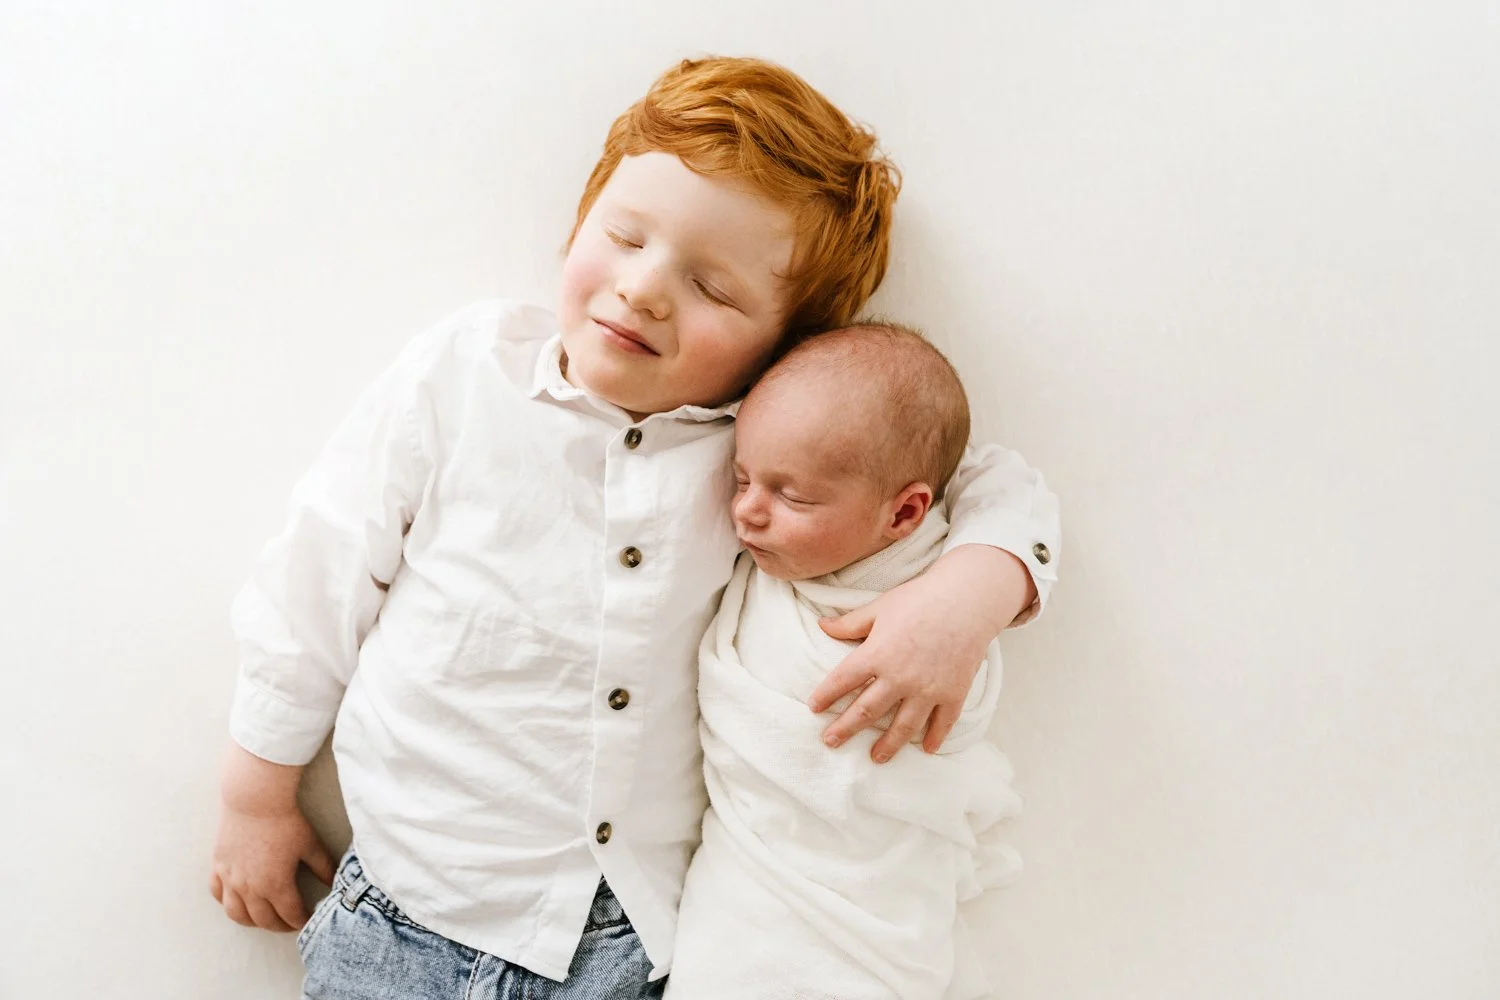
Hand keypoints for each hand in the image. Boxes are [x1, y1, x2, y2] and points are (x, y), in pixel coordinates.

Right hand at [210, 801, 334, 930]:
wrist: (255, 799)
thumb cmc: (285, 821)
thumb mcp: (310, 845)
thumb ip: (324, 867)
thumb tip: (337, 883)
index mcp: (276, 885)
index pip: (290, 915)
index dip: (301, 921)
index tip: (308, 920)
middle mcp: (250, 888)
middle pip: (264, 920)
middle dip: (279, 926)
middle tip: (289, 923)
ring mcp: (231, 879)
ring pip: (237, 914)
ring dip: (252, 922)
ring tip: (264, 918)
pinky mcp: (218, 867)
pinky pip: (218, 894)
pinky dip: (227, 902)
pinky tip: (238, 900)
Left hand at [809, 544, 1033, 761]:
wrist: (967, 599)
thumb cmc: (920, 599)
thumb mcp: (879, 607)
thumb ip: (850, 623)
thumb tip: (821, 626)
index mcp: (877, 654)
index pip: (842, 681)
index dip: (825, 696)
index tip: (813, 708)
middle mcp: (900, 677)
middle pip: (866, 712)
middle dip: (845, 730)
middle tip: (831, 742)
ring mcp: (928, 689)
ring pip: (903, 727)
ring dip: (888, 745)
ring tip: (876, 757)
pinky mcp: (953, 693)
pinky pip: (942, 723)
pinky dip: (934, 738)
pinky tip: (927, 749)